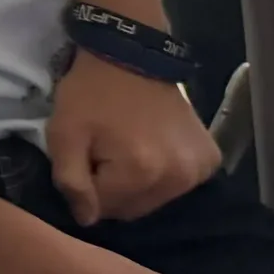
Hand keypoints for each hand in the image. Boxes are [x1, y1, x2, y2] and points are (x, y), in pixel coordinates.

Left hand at [47, 49, 221, 224]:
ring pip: (156, 200)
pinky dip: (163, 174)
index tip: (85, 158)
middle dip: (113, 189)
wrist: (131, 54)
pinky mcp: (210, 160)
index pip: (104, 209)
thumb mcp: (63, 132)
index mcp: (141, 173)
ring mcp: (199, 170)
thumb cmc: (91, 93)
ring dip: (138, 185)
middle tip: (104, 152)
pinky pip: (179, 185)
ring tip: (127, 148)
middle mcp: (178, 178)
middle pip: (134, 209)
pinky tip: (151, 148)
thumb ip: (71, 181)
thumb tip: (87, 219)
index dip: (87, 186)